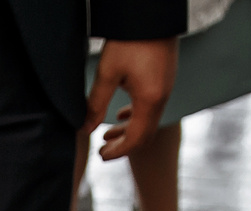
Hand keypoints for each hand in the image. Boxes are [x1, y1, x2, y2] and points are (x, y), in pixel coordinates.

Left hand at [89, 38, 177, 161]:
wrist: (150, 12)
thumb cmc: (128, 39)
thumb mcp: (107, 72)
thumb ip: (96, 103)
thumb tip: (85, 129)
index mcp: (150, 100)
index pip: (136, 138)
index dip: (119, 151)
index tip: (101, 156)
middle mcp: (162, 97)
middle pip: (145, 133)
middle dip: (123, 144)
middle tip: (102, 150)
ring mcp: (166, 87)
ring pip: (148, 120)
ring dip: (128, 130)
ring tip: (107, 132)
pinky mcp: (164, 77)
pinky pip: (152, 106)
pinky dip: (136, 115)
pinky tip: (121, 113)